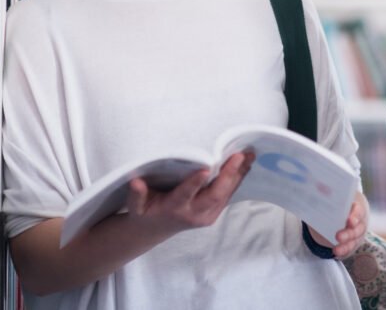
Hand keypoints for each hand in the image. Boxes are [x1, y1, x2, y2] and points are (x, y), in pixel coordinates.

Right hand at [124, 150, 254, 234]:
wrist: (156, 229)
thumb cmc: (146, 211)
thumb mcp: (136, 206)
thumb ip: (136, 195)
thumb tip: (135, 182)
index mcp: (174, 209)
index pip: (185, 195)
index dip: (194, 183)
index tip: (204, 169)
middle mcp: (194, 213)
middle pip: (215, 195)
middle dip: (228, 175)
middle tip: (239, 155)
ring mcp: (207, 215)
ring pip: (226, 194)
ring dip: (239, 174)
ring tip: (250, 155)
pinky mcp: (215, 212)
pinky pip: (228, 194)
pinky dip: (238, 178)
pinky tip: (246, 164)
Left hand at [307, 191, 368, 258]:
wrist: (351, 211)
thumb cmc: (342, 203)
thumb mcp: (338, 199)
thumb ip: (329, 198)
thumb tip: (313, 196)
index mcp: (358, 207)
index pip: (359, 212)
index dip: (354, 216)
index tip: (348, 221)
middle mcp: (360, 222)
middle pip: (356, 229)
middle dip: (347, 234)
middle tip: (337, 237)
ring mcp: (358, 234)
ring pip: (354, 241)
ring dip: (345, 246)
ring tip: (335, 250)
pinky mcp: (354, 242)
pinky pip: (350, 248)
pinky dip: (343, 251)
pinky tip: (336, 252)